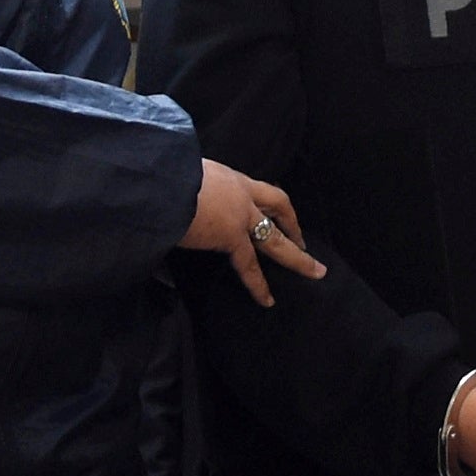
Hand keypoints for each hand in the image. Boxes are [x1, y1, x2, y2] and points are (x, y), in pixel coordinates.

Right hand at [177, 159, 324, 306]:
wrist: (159, 182)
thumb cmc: (163, 175)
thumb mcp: (184, 175)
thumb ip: (190, 191)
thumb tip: (178, 203)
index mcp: (228, 178)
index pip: (259, 190)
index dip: (272, 204)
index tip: (281, 215)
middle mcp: (240, 193)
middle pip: (279, 206)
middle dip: (293, 226)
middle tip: (306, 244)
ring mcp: (240, 215)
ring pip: (274, 239)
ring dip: (296, 257)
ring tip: (315, 273)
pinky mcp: (230, 236)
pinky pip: (249, 266)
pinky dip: (258, 285)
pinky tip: (267, 300)